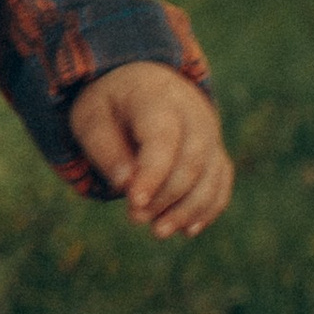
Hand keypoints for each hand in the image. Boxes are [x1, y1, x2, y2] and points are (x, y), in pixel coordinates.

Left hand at [68, 64, 232, 236]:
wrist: (140, 82)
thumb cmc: (110, 104)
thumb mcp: (92, 119)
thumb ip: (106, 151)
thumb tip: (127, 186)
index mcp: (157, 97)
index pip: (164, 139)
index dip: (152, 174)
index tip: (134, 203)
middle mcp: (193, 113)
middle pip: (192, 161)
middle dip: (166, 196)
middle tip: (135, 219)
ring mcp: (210, 132)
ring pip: (211, 175)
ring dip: (188, 209)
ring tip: (158, 232)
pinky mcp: (215, 150)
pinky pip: (221, 180)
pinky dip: (209, 207)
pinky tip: (187, 230)